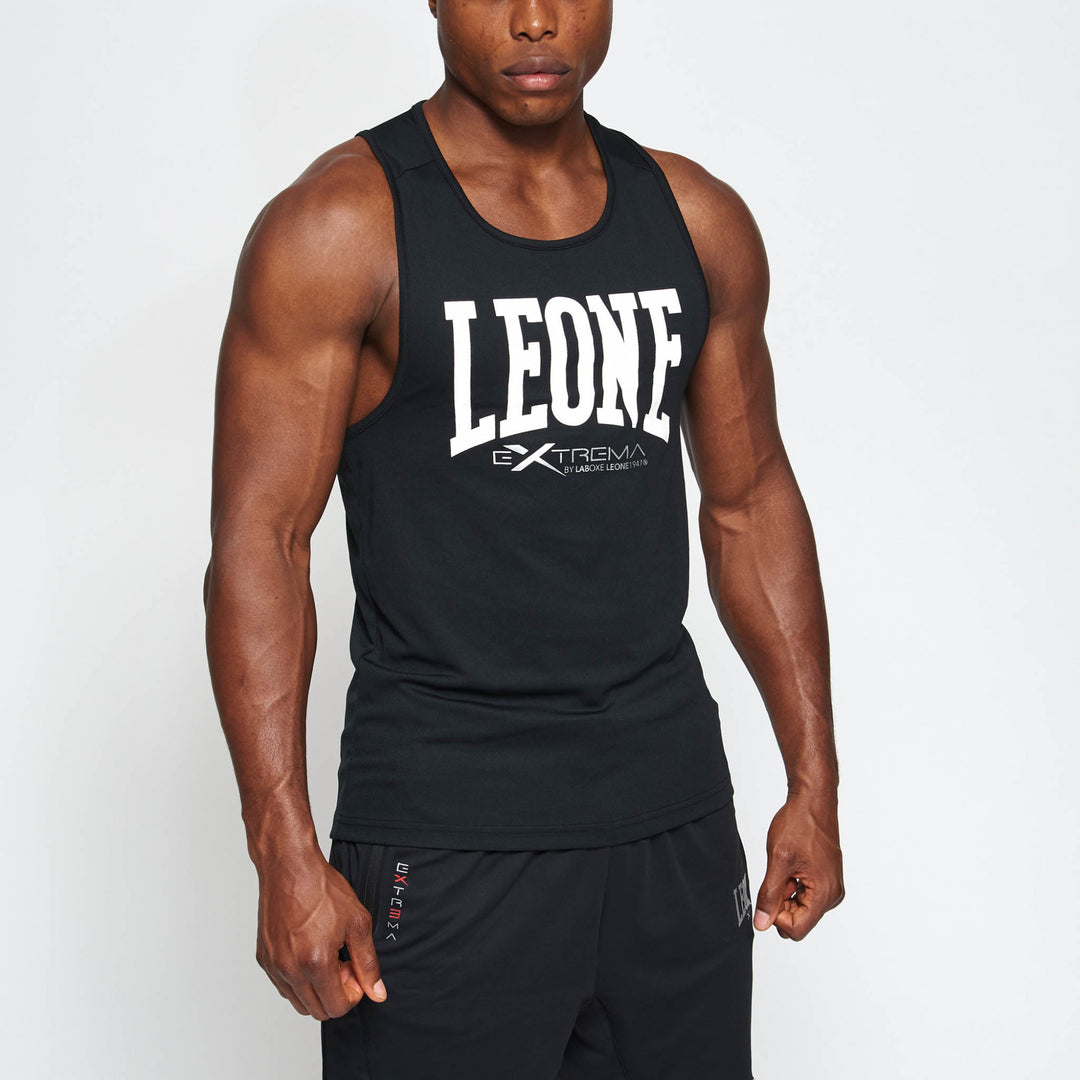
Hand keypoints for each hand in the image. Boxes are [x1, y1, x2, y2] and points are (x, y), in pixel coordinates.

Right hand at [254, 849, 386, 1018]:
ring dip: (317, 989)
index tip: (354, 970)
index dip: (353, 993)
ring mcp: (274, 966)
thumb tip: (377, 992)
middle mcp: (290, 970)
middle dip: (336, 993)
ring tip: (326, 956)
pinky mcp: (264, 959)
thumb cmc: (321, 889)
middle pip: (317, 1011)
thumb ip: (368, 963)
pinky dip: (299, 980)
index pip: (337, 1008)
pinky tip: (309, 952)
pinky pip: (283, 986)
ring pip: (298, 1002)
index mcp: (315, 963)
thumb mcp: (357, 923)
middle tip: (343, 963)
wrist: (289, 867)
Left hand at [753, 792, 844, 939]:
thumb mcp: (778, 860)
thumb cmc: (800, 824)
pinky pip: (806, 895)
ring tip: (785, 867)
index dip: (776, 916)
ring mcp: (831, 887)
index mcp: (825, 893)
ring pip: (801, 908)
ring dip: (786, 893)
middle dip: (781, 904)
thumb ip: (769, 895)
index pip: (797, 930)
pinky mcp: (827, 879)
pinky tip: (791, 866)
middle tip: (777, 876)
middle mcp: (832, 894)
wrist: (813, 801)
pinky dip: (793, 885)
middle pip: (799, 921)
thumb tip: (762, 923)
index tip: (769, 893)